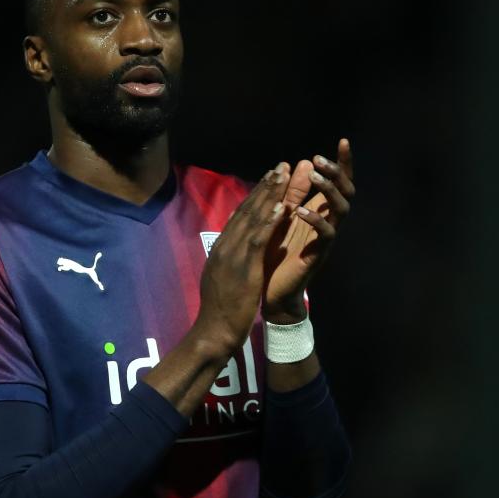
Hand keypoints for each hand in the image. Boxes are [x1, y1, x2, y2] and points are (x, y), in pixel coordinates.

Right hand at [193, 164, 288, 354]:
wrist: (214, 330)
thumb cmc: (220, 310)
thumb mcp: (221, 278)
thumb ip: (227, 260)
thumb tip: (231, 248)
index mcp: (222, 248)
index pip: (240, 216)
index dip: (256, 196)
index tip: (270, 180)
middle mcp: (225, 245)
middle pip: (247, 210)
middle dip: (265, 187)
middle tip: (281, 167)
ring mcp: (233, 255)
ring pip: (253, 218)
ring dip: (270, 195)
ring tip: (284, 176)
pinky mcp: (243, 267)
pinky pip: (258, 239)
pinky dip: (270, 221)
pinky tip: (282, 206)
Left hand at [264, 138, 353, 321]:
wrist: (270, 292)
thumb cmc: (275, 254)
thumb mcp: (281, 216)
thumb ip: (292, 192)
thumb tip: (301, 162)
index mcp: (319, 211)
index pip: (338, 182)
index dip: (343, 162)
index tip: (343, 141)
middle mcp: (328, 222)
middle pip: (347, 191)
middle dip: (337, 172)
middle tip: (319, 160)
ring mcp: (326, 238)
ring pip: (342, 209)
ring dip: (329, 191)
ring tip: (315, 177)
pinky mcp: (319, 255)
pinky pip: (327, 234)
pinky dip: (315, 220)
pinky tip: (301, 211)